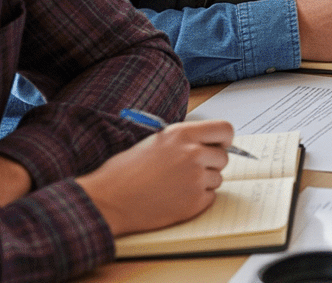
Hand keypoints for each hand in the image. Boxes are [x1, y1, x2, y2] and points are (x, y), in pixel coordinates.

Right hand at [76, 119, 232, 236]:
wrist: (107, 200)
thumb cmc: (123, 172)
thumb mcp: (155, 142)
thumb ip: (183, 140)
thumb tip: (207, 143)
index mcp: (182, 134)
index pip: (225, 129)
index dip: (224, 139)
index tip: (220, 146)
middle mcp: (193, 154)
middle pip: (223, 157)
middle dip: (210, 164)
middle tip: (188, 171)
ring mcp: (195, 179)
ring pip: (217, 179)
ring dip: (203, 183)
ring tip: (175, 186)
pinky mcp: (194, 202)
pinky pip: (210, 197)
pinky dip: (197, 200)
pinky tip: (175, 199)